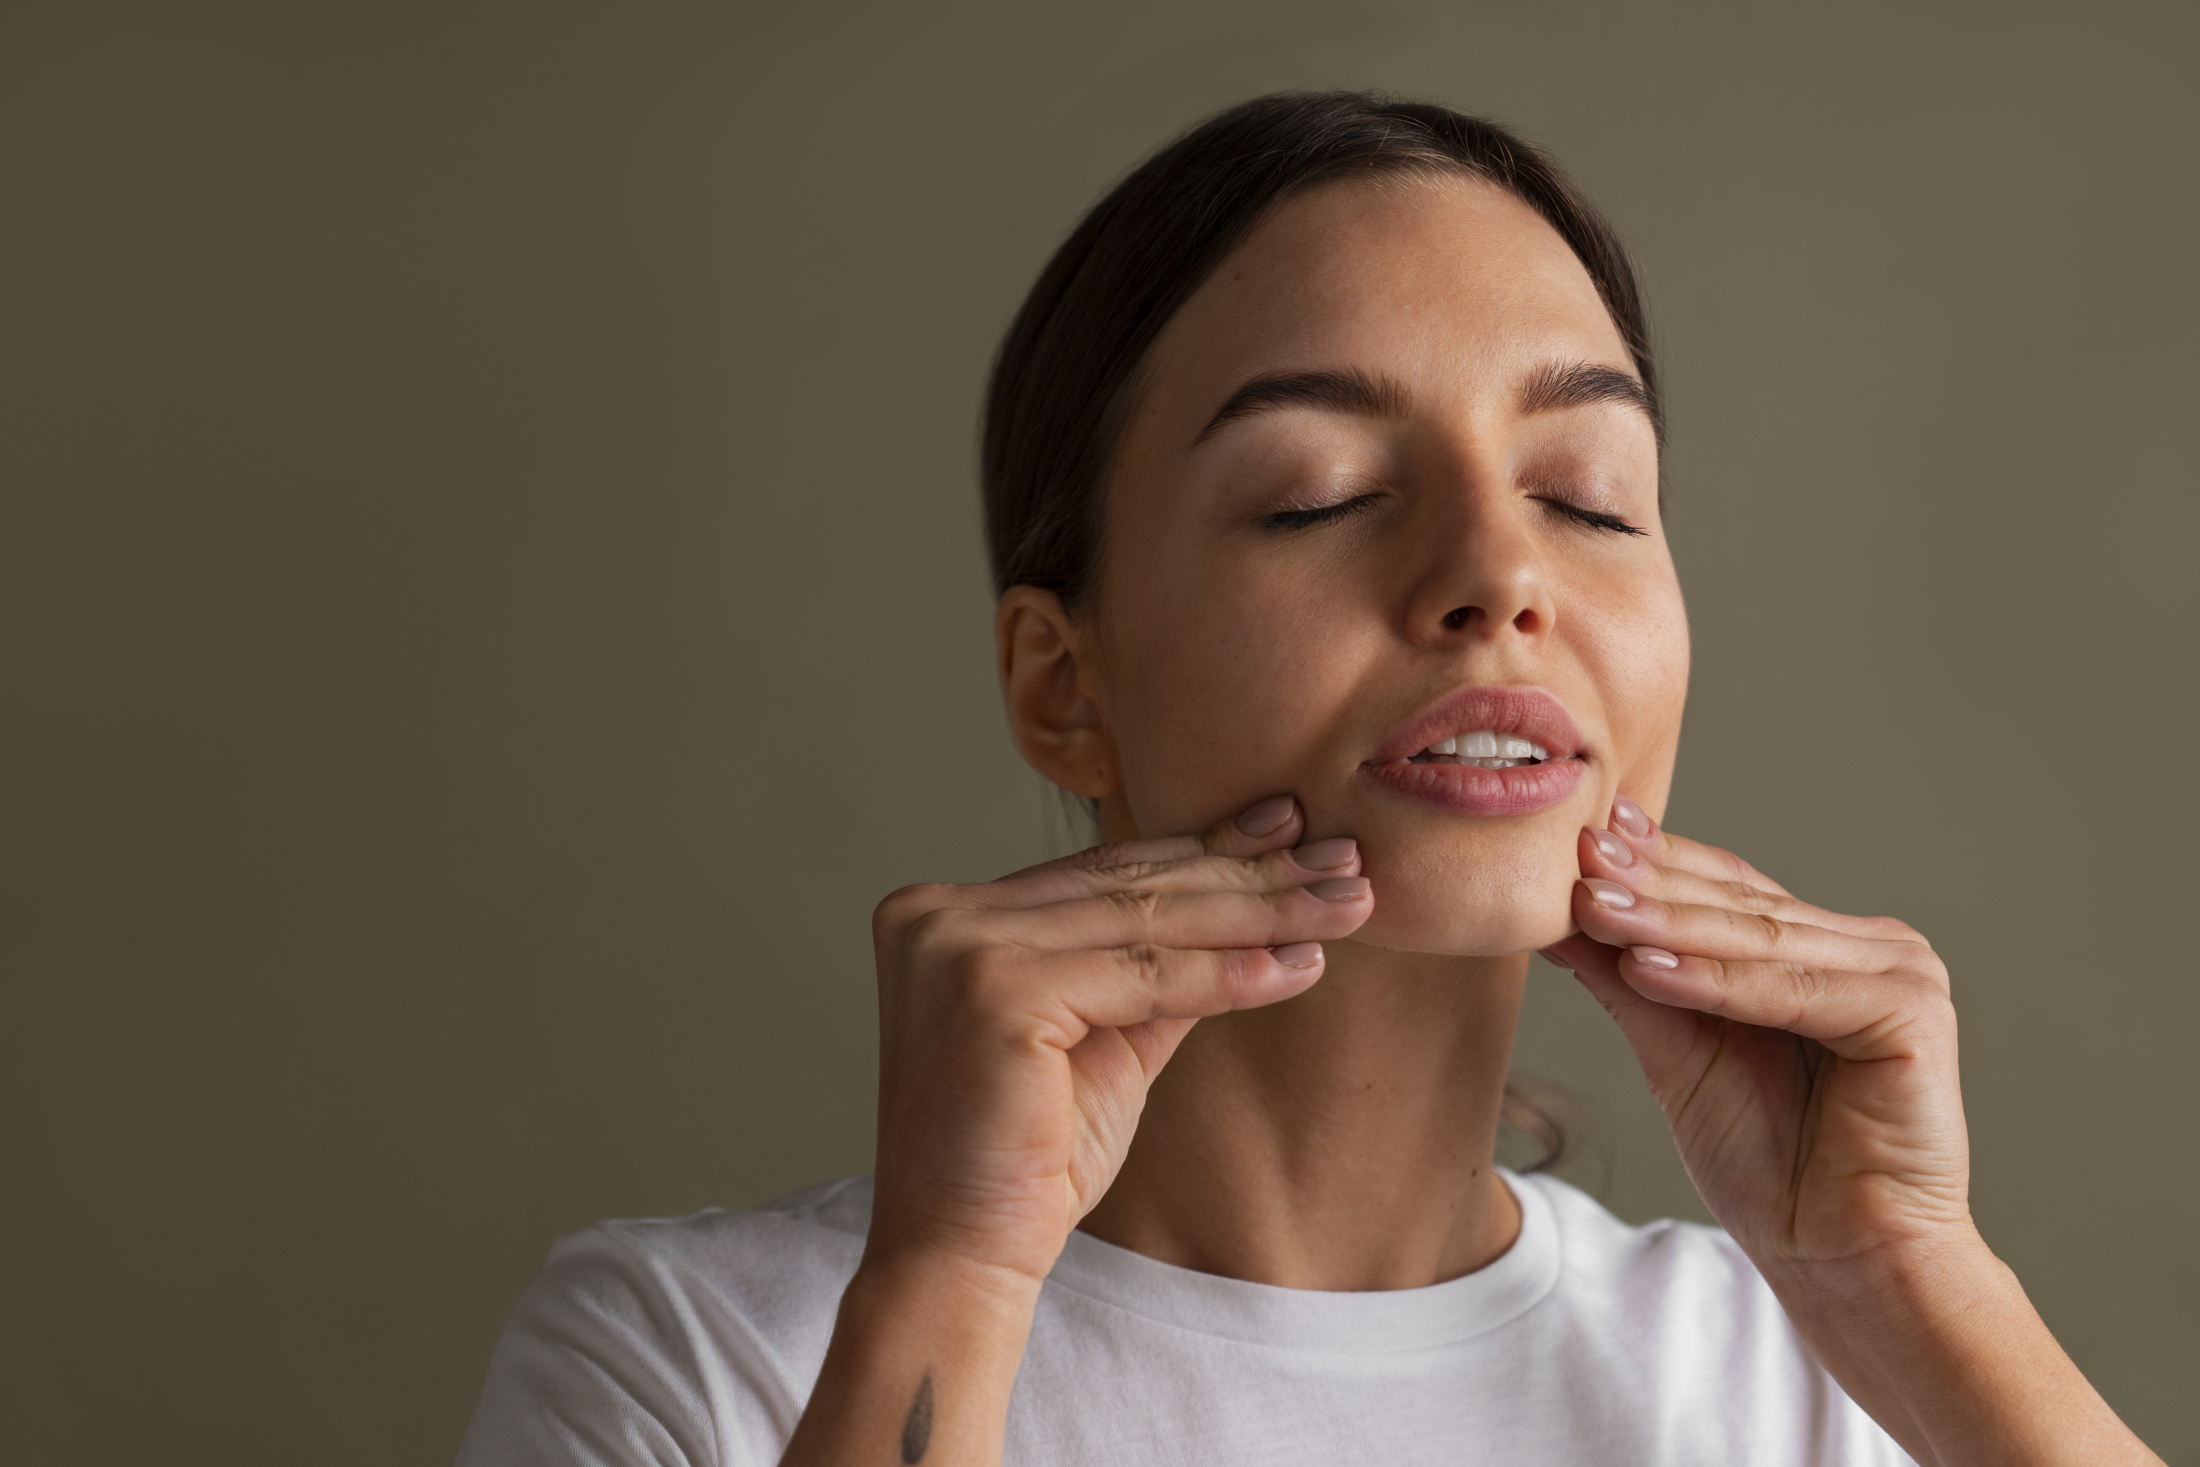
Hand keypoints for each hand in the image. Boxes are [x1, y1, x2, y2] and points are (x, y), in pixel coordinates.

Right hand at [864, 796, 1372, 1287]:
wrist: (962, 1257)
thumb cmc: (1026, 1162)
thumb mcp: (1105, 1041)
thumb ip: (1156, 973)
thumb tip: (1252, 910)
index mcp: (949, 916)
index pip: (1100, 872)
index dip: (1201, 850)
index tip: (1286, 829)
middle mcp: (940, 915)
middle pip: (1127, 885)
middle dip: (1246, 872)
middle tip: (1341, 860)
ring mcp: (959, 946)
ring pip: (1144, 920)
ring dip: (1258, 911)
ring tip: (1344, 904)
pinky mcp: (993, 990)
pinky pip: (1145, 974)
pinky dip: (1230, 973)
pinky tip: (1298, 964)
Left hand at [1541, 796, 1967, 1270]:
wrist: (1836, 1258)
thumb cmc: (1768, 1165)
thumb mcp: (1677, 1054)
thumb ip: (1630, 980)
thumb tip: (1559, 915)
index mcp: (1825, 949)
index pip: (1730, 889)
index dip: (1659, 860)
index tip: (1586, 830)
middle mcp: (1872, 950)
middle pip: (1742, 906)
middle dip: (1651, 883)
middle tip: (1579, 856)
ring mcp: (1901, 976)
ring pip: (1760, 942)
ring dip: (1668, 924)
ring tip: (1593, 907)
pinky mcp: (1912, 1016)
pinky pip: (1792, 991)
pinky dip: (1715, 983)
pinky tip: (1646, 968)